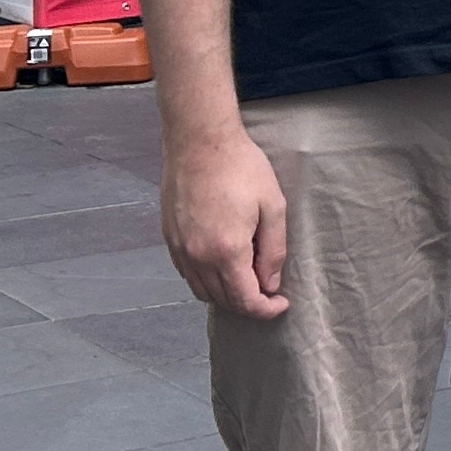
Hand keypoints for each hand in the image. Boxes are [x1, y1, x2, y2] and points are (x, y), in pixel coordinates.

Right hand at [162, 124, 289, 318]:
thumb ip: (273, 250)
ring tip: (247, 278)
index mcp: (226, 251)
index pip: (245, 300)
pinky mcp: (169, 238)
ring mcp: (179, 248)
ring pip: (202, 291)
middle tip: (268, 290)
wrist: (199, 140)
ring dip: (225, 294)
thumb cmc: (240, 167)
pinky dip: (205, 280)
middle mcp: (197, 257)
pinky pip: (187, 273)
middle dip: (248, 303)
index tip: (281, 304)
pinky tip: (221, 264)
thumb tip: (270, 283)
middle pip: (223, 300)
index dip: (266, 310)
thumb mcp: (272, 205)